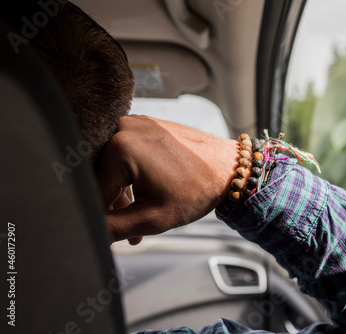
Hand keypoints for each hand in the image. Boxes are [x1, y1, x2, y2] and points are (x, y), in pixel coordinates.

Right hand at [98, 115, 237, 241]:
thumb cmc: (199, 188)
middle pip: (101, 176)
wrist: (228, 168)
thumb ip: (113, 228)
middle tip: (131, 230)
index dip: (103, 217)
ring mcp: (134, 123)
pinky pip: (125, 153)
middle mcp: (123, 128)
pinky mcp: (144, 125)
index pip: (94, 191)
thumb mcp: (152, 218)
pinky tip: (145, 194)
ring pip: (113, 166)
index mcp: (121, 148)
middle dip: (114, 206)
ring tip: (141, 214)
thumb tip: (92, 232)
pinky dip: (131, 175)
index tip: (115, 232)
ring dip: (123, 192)